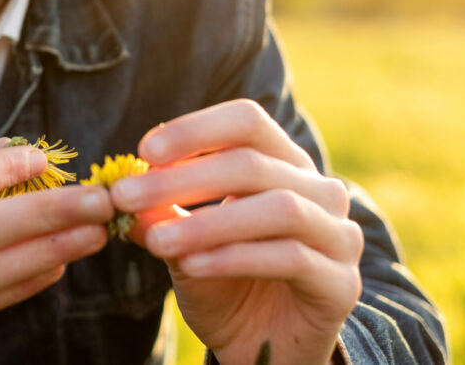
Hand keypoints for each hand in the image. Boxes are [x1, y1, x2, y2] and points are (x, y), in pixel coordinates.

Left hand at [110, 100, 362, 364]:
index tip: (145, 150)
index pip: (247, 122)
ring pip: (279, 208)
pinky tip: (191, 265)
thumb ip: (162, 217)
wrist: (265, 351)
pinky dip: (234, 258)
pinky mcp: (341, 283)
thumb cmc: (226, 285)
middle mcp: (320, 190)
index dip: (196, 130)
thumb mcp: (185, 245)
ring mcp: (338, 235)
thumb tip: (122, 194)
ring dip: (208, 223)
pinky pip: (291, 258)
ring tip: (156, 241)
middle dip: (183, 179)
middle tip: (127, 196)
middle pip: (253, 163)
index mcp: (284, 164)